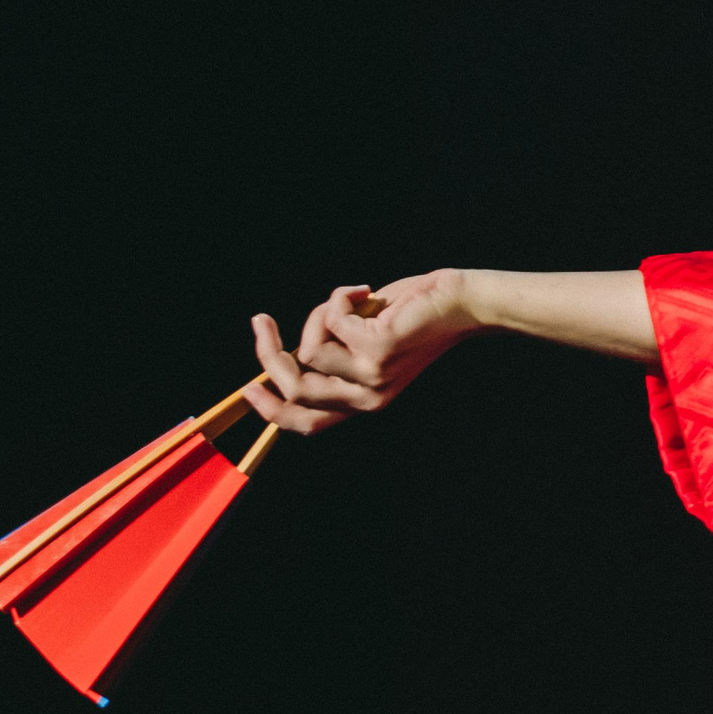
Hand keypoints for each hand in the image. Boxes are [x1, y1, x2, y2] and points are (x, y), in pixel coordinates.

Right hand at [245, 268, 480, 435]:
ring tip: (351, 297)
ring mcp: (372, 376)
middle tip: (261, 321)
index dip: (270, 410)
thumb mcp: (367, 339)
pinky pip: (329, 320)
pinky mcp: (377, 349)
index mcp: (364, 401)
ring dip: (320, 313)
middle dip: (268, 354)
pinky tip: (363, 290)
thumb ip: (335, 352)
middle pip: (294, 391)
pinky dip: (338, 297)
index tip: (248, 388)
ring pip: (309, 349)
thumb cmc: (416, 314)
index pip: (306, 423)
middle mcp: (368, 398)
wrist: (464, 302)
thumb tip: (289, 351)